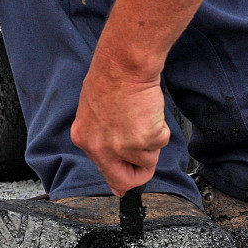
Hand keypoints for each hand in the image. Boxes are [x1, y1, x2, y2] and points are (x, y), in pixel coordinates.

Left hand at [71, 44, 169, 196]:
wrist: (125, 63)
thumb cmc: (112, 80)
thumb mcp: (95, 115)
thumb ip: (104, 143)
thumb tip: (118, 183)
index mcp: (85, 140)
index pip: (106, 174)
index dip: (122, 181)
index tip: (128, 185)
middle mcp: (100, 147)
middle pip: (125, 181)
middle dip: (141, 173)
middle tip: (147, 156)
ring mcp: (121, 145)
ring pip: (148, 159)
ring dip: (152, 141)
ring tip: (143, 117)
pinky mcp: (143, 138)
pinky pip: (161, 143)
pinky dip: (161, 129)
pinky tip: (149, 111)